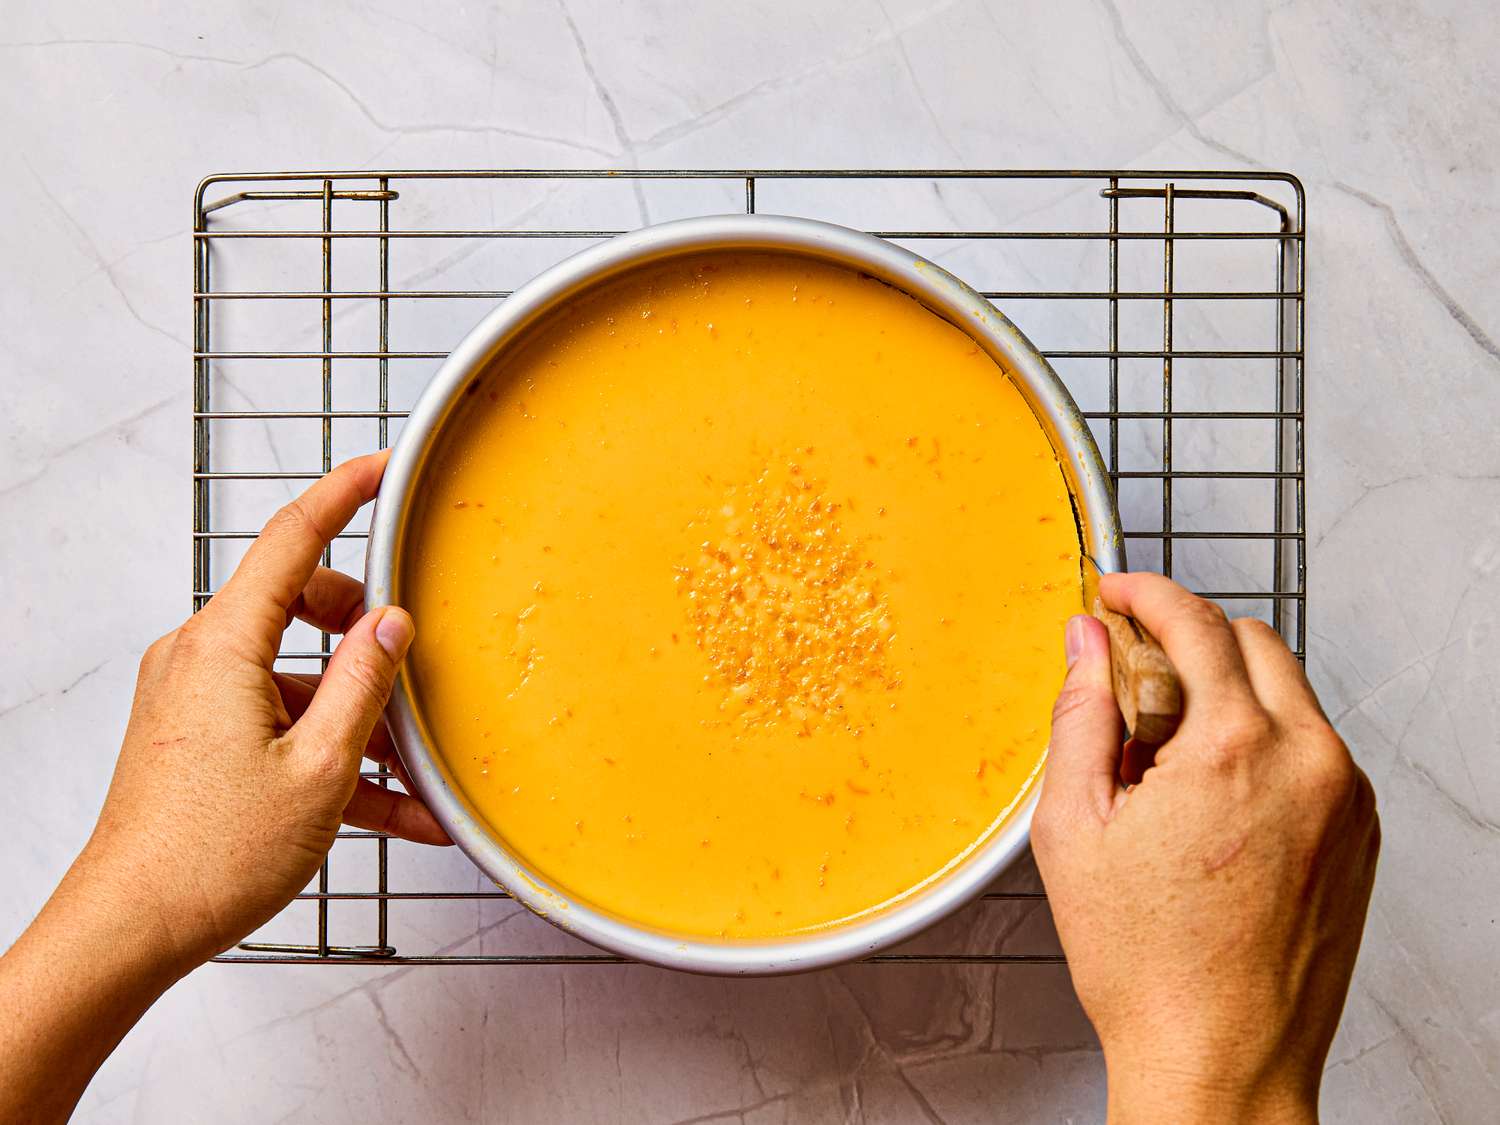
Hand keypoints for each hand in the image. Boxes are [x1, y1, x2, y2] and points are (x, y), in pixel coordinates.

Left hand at [79, 450, 448, 971]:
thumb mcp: (321, 767)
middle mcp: (201, 658)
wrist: (130, 929)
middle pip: (303, 605)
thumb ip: (363, 682)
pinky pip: (281, 720)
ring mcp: (196, 698)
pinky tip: (389, 808)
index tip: (383, 467)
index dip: (344, 493)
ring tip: (414, 774)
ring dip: (358, 714)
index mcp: (224, 646)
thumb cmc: (209, 856)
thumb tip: (391, 623)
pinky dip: (330, 749)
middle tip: (414, 672)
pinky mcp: (199, 737)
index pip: (292, 538)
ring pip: (298, 674)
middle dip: (366, 634)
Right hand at [1032, 574, 1378, 1123]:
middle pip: (1253, 642)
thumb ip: (1081, 713)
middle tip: (1132, 689)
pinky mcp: (1361, 834)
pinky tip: (1208, 805)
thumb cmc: (1148, 965)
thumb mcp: (1073, 826)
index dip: (1146, 594)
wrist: (1220, 1060)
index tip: (1117, 593)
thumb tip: (1087, 646)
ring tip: (1165, 769)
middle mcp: (1310, 763)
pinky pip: (1311, 749)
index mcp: (1237, 750)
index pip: (1196, 623)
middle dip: (1188, 643)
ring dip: (1226, 696)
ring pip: (1286, 694)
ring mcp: (1348, 800)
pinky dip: (1261, 744)